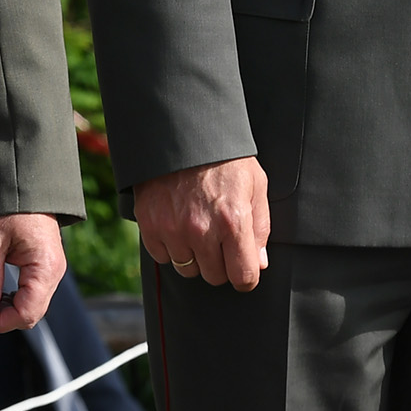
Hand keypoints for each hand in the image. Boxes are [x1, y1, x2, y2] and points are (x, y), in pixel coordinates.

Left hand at [0, 214, 66, 331]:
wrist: (25, 184)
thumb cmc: (9, 208)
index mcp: (45, 268)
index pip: (26, 313)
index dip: (0, 322)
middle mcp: (55, 273)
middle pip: (31, 314)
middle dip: (3, 318)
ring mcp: (53, 270)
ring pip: (33, 306)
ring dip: (9, 308)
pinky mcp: (47, 266)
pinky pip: (34, 293)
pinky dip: (16, 298)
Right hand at [134, 156, 269, 290]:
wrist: (183, 132)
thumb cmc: (225, 159)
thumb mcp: (255, 185)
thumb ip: (260, 228)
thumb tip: (259, 264)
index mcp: (233, 222)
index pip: (243, 277)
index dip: (246, 276)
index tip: (243, 268)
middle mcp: (202, 230)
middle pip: (214, 277)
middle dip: (220, 263)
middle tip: (219, 238)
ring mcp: (173, 229)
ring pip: (187, 269)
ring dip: (194, 255)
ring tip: (197, 226)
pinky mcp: (150, 224)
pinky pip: (162, 256)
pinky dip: (170, 246)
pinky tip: (177, 224)